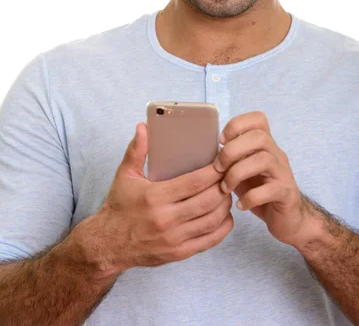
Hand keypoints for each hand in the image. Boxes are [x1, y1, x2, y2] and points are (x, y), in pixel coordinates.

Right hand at [96, 123, 233, 273]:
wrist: (107, 245)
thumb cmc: (119, 207)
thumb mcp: (124, 175)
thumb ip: (136, 150)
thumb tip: (143, 127)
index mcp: (155, 197)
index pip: (195, 182)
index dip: (214, 172)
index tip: (222, 162)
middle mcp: (166, 219)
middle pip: (208, 200)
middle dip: (223, 186)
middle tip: (229, 175)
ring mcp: (174, 239)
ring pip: (213, 220)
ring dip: (225, 205)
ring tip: (227, 192)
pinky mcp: (178, 253)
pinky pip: (209, 240)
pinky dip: (222, 227)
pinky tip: (224, 215)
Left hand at [214, 111, 319, 248]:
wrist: (288, 218)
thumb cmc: (259, 190)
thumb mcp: (242, 169)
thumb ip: (231, 158)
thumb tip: (204, 150)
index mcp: (265, 145)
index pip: (258, 119)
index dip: (237, 125)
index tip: (221, 142)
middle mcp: (277, 154)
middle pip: (259, 137)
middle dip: (232, 151)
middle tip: (218, 168)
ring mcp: (283, 173)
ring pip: (264, 160)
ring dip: (237, 173)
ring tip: (226, 188)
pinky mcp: (287, 194)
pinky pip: (270, 190)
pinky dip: (250, 198)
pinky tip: (240, 205)